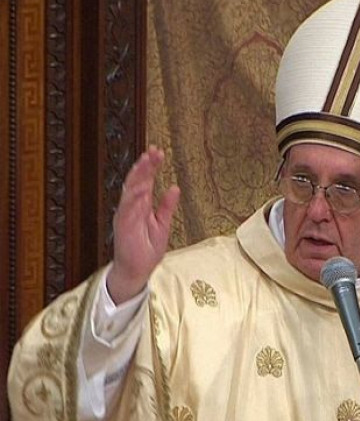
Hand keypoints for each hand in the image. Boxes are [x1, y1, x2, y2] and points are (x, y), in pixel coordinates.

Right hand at [107, 146, 179, 303]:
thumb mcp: (163, 224)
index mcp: (142, 205)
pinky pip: (128, 207)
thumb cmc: (147, 249)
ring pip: (131, 189)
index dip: (151, 166)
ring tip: (147, 161)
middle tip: (154, 151)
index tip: (158, 152)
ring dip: (139, 175)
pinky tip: (142, 186)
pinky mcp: (123, 224)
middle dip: (145, 165)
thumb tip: (174, 188)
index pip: (146, 181)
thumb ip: (167, 206)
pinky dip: (134, 196)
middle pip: (138, 180)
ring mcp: (126, 214)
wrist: (137, 270)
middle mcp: (132, 207)